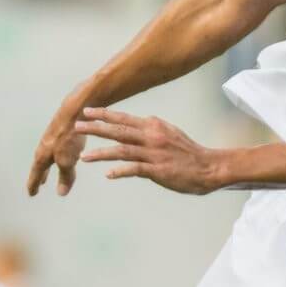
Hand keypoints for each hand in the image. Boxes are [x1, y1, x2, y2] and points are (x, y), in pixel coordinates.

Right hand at [29, 100, 87, 196]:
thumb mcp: (67, 161)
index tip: (31, 193)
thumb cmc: (68, 138)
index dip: (34, 184)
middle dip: (41, 175)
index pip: (36, 174)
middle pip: (41, 164)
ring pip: (49, 155)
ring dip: (49, 166)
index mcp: (42, 156)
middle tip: (40, 184)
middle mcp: (45, 146)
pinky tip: (65, 153)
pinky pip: (57, 147)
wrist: (75, 112)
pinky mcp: (63, 130)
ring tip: (51, 172)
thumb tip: (61, 193)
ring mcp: (53, 138)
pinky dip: (58, 155)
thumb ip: (65, 176)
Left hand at [74, 108, 223, 194]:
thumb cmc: (188, 152)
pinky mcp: (158, 170)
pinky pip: (135, 170)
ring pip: (123, 150)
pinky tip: (108, 174)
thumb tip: (139, 123)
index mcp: (154, 126)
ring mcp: (155, 153)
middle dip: (96, 128)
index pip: (124, 118)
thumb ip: (152, 129)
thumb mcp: (170, 132)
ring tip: (84, 157)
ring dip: (101, 153)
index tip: (87, 111)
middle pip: (119, 130)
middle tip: (76, 126)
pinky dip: (121, 171)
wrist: (209, 167)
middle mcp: (152, 137)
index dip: (104, 114)